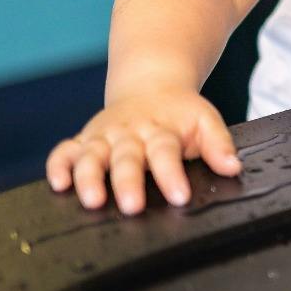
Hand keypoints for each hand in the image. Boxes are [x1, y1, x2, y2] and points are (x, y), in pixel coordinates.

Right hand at [46, 91, 242, 214]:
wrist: (151, 85)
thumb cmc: (180, 114)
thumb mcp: (205, 121)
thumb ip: (219, 144)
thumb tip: (233, 168)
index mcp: (161, 130)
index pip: (166, 152)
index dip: (172, 175)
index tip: (179, 197)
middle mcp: (129, 133)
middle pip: (127, 158)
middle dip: (128, 182)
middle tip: (132, 206)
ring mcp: (104, 137)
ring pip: (92, 156)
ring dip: (89, 177)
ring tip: (92, 200)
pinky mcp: (85, 140)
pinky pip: (65, 151)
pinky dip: (59, 165)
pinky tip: (58, 184)